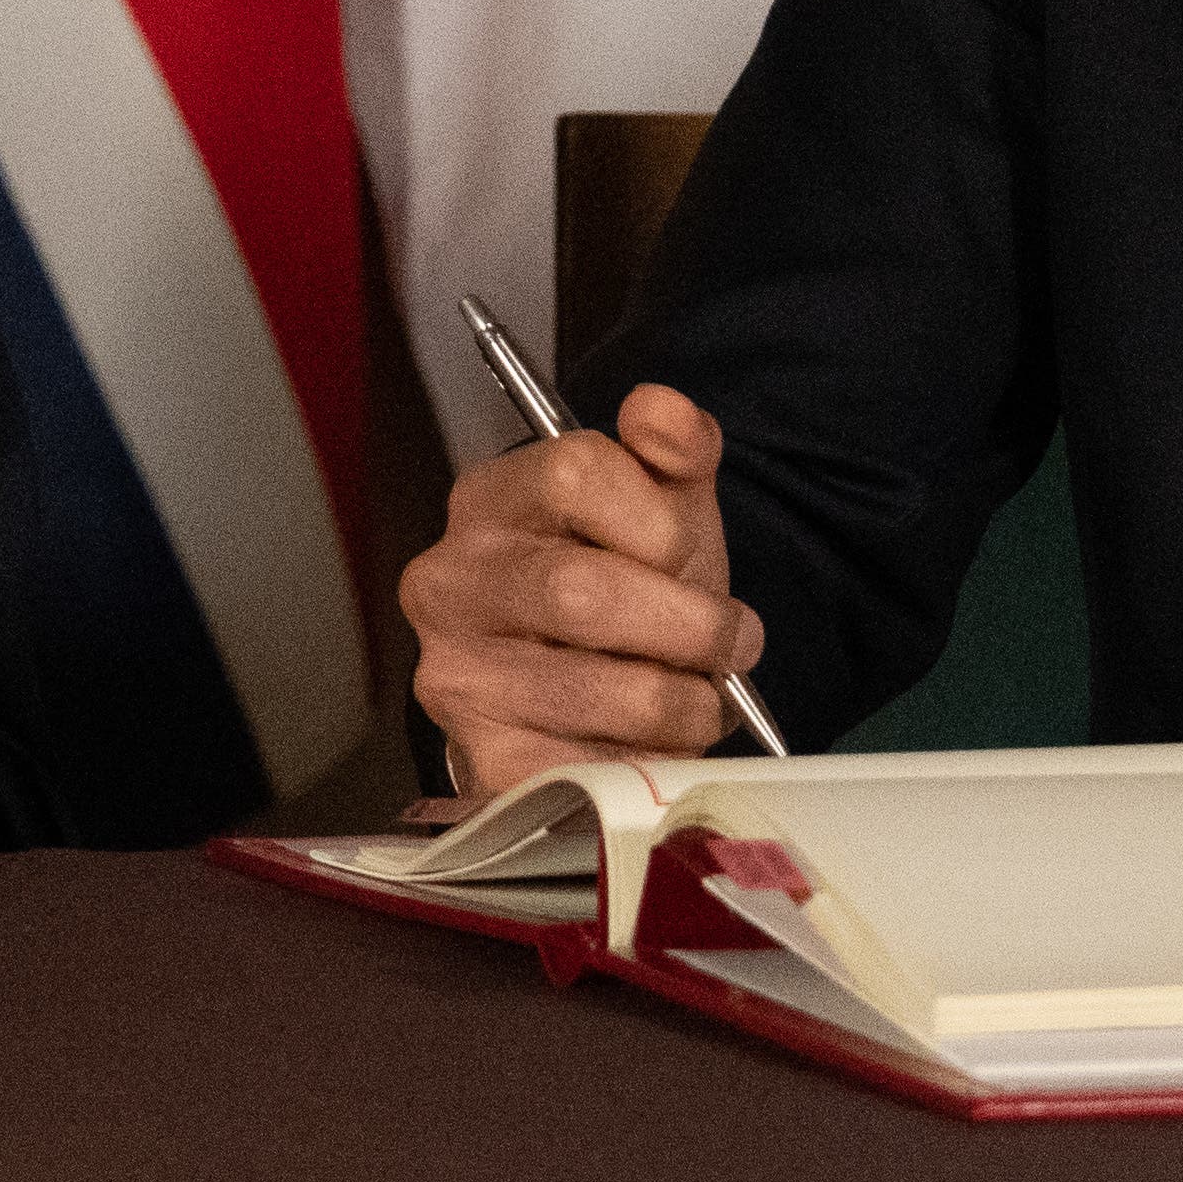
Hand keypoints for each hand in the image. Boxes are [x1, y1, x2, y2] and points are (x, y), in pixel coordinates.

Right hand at [398, 382, 767, 797]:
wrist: (576, 692)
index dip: (659, 520)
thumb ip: (674, 446)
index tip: (688, 556)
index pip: (574, 472)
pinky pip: (593, 767)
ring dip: (682, 704)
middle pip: (585, 591)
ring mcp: (456, 673)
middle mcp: (451, 581)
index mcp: (490, 498)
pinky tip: (649, 743)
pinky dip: (648, 761)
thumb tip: (665, 414)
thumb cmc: (621, 587)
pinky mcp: (482, 757)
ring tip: (696, 699)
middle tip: (731, 642)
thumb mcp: (659, 504)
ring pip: (603, 691)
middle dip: (689, 624)